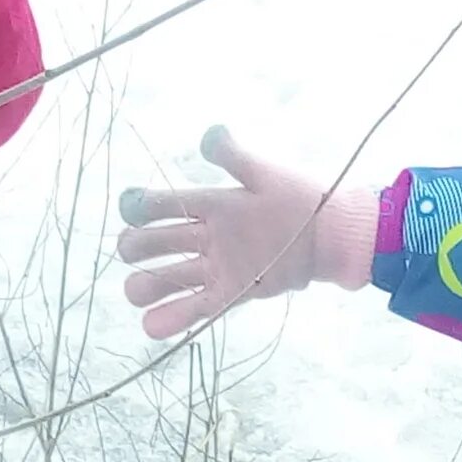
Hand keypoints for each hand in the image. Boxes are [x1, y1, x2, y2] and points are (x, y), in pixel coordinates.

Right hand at [116, 128, 375, 341]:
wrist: (330, 235)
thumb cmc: (298, 200)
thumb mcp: (265, 174)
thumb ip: (234, 156)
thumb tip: (208, 135)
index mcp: (210, 205)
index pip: (162, 205)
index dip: (140, 207)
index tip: (131, 209)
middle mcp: (206, 237)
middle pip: (155, 243)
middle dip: (137, 247)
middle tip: (134, 251)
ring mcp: (216, 267)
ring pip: (168, 278)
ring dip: (145, 286)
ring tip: (138, 292)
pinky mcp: (231, 293)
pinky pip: (195, 307)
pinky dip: (171, 318)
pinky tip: (151, 326)